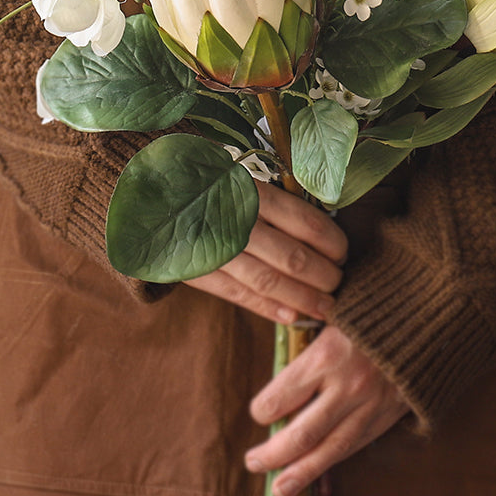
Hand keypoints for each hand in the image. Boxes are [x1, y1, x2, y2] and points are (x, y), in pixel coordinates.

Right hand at [186, 182, 347, 324]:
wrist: (151, 198)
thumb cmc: (209, 186)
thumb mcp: (243, 179)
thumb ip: (276, 200)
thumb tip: (323, 230)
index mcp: (252, 189)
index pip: (305, 221)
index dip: (332, 243)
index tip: (344, 254)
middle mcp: (235, 218)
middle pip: (292, 256)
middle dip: (323, 277)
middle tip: (339, 285)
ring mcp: (214, 247)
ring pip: (268, 281)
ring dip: (302, 299)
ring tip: (324, 309)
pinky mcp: (196, 270)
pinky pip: (239, 294)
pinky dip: (268, 308)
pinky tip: (291, 317)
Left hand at [245, 325, 408, 495]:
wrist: (424, 322)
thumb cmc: (367, 315)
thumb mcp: (330, 318)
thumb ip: (307, 350)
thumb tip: (279, 380)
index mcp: (326, 355)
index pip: (282, 395)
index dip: (263, 410)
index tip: (257, 414)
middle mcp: (347, 385)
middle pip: (302, 433)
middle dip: (273, 454)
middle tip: (253, 462)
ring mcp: (369, 406)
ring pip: (330, 450)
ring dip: (301, 473)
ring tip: (280, 489)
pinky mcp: (385, 418)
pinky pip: (354, 446)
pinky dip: (331, 461)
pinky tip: (314, 471)